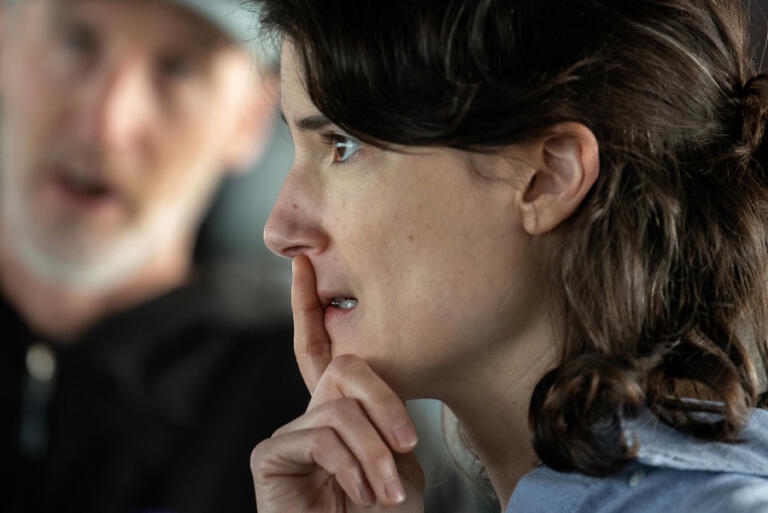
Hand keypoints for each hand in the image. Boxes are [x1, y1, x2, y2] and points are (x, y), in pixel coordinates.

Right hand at [251, 255, 424, 511]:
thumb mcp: (397, 455)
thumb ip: (382, 411)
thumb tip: (373, 379)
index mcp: (340, 408)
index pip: (322, 346)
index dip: (309, 303)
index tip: (304, 260)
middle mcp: (310, 413)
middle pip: (346, 368)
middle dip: (385, 402)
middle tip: (407, 444)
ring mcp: (288, 433)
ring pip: (340, 409)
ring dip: (375, 453)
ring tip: (388, 493)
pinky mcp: (269, 455)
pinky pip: (320, 436)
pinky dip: (351, 466)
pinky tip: (359, 492)